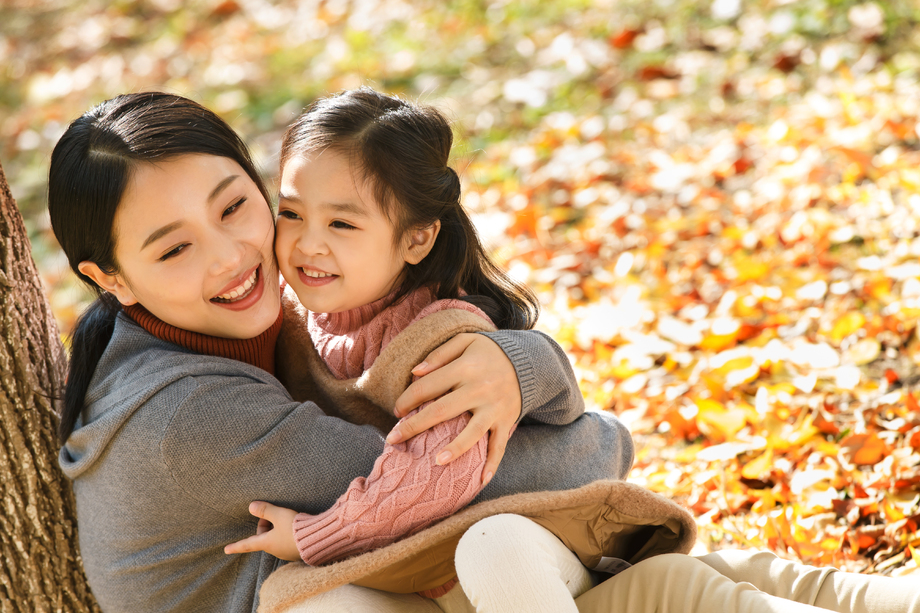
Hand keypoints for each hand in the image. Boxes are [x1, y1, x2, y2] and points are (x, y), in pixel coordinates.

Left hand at [224, 501, 300, 561]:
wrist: (317, 539)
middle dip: (266, 526)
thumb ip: (265, 510)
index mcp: (267, 543)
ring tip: (288, 520)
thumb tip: (251, 506)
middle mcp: (275, 550)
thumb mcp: (279, 515)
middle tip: (274, 515)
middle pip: (263, 538)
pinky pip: (287, 542)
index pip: (247, 544)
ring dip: (278, 530)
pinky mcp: (297, 552)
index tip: (226, 549)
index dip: (236, 546)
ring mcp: (286, 553)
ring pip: (276, 540)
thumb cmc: (295, 528)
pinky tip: (297, 528)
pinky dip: (288, 535)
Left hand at [389, 333, 519, 484]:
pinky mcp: (507, 421)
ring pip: (472, 433)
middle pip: (441, 411)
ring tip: (436, 461)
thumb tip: (415, 373)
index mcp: (466, 368)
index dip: (407, 398)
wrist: (530, 362)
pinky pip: (499, 446)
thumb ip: (439, 354)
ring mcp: (494, 408)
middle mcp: (480, 389)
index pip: (428, 385)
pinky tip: (481, 481)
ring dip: (454, 449)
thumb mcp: (466, 342)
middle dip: (413, 426)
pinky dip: (492, 464)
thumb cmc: (490, 352)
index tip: (396, 409)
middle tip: (392, 439)